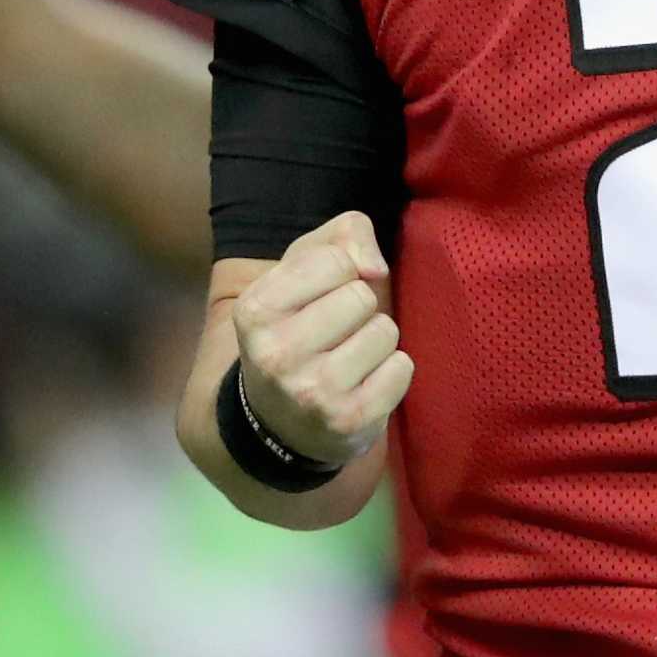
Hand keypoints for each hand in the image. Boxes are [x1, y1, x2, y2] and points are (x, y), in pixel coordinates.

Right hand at [231, 212, 411, 464]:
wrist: (281, 422)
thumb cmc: (300, 324)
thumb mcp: (305, 266)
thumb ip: (345, 234)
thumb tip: (375, 268)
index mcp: (255, 309)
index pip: (334, 260)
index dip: (341, 273)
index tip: (321, 297)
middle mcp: (275, 354)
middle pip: (361, 296)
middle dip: (359, 308)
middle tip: (336, 333)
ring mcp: (310, 393)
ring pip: (384, 331)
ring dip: (376, 341)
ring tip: (348, 358)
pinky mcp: (347, 420)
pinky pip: (402, 368)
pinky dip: (392, 372)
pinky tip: (363, 384)